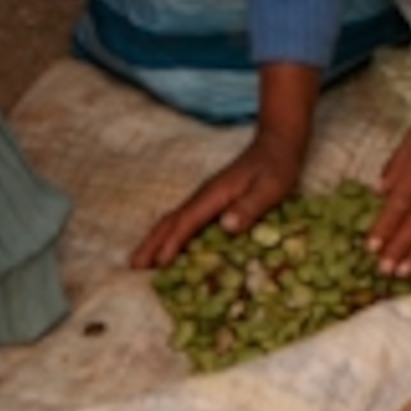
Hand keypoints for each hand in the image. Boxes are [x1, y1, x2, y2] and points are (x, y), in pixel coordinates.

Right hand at [132, 130, 303, 269]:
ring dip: (156, 239)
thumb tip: (226, 226)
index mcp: (215, 194)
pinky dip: (170, 235)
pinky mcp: (210, 201)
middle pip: (171, 220)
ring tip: (141, 262)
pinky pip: (184, 221)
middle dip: (151, 243)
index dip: (173, 243)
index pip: (188, 221)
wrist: (276, 143)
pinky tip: (168, 248)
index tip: (159, 264)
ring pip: (173, 220)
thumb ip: (250, 206)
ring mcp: (205, 198)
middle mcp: (204, 196)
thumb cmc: (277, 167)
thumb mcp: (271, 188)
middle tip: (133, 267)